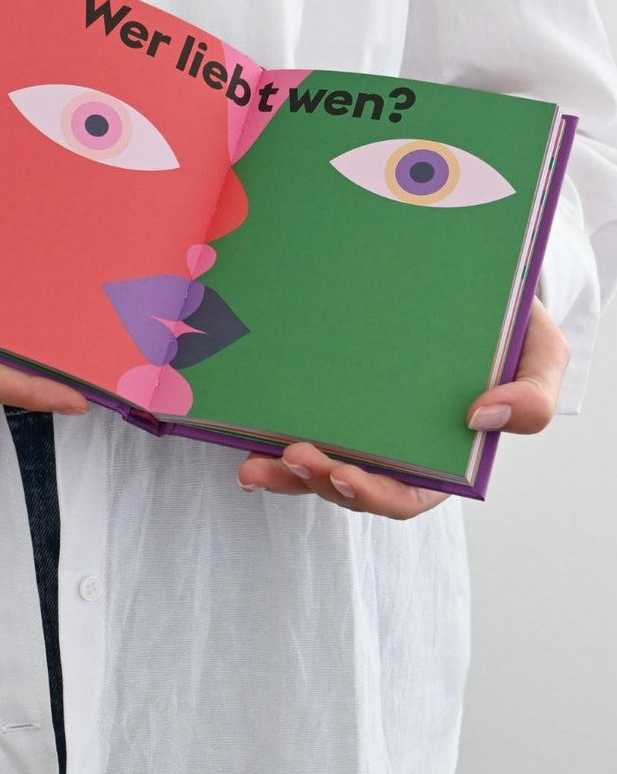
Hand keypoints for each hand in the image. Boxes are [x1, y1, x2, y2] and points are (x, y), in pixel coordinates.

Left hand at [235, 298, 568, 518]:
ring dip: (282, 470)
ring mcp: (353, 422)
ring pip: (313, 462)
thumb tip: (484, 418)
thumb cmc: (505, 328)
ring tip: (253, 463)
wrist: (470, 285)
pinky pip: (293, 421)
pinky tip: (240, 437)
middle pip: (348, 483)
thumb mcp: (539, 356)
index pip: (404, 494)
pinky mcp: (324, 394)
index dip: (372, 494)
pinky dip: (265, 436)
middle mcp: (390, 447)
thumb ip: (533, 395)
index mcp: (440, 455)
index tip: (344, 476)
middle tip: (292, 457)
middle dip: (315, 481)